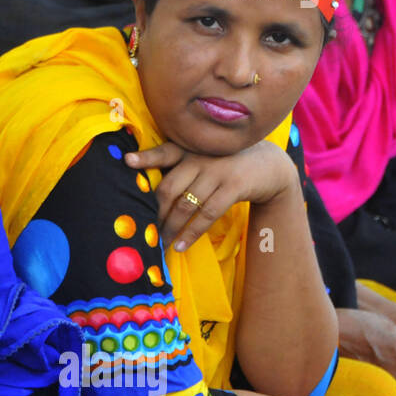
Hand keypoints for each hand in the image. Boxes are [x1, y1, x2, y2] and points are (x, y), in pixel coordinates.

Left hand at [125, 140, 297, 251]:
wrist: (268, 164)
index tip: (126, 161)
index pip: (164, 152)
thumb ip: (178, 167)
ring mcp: (217, 172)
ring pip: (186, 205)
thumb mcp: (202, 158)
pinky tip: (181, 245)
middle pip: (169, 187)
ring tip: (159, 243)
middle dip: (154, 213)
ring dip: (170, 228)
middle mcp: (200, 158)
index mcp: (189, 149)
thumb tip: (149, 195)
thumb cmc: (224, 164)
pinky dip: (192, 233)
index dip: (145, 157)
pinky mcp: (234, 186)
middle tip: (143, 231)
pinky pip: (208, 214)